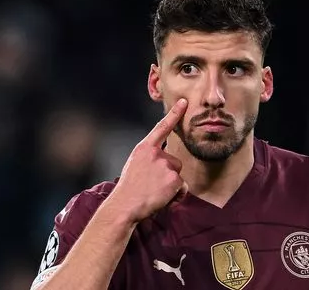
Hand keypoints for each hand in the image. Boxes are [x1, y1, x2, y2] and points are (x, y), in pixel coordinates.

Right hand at [111, 98, 188, 222]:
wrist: (125, 206)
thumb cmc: (129, 190)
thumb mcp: (135, 165)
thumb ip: (150, 159)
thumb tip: (166, 163)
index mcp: (144, 148)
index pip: (161, 128)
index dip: (174, 114)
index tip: (183, 102)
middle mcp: (155, 153)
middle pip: (175, 162)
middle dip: (169, 175)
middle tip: (151, 185)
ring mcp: (165, 165)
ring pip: (178, 175)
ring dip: (172, 186)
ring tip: (155, 192)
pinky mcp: (174, 178)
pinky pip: (182, 187)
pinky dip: (176, 196)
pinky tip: (161, 198)